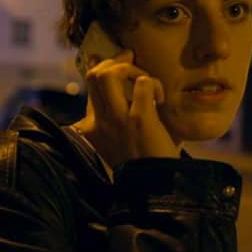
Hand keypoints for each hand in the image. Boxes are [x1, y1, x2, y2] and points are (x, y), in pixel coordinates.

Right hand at [73, 49, 179, 168]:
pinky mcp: (139, 119)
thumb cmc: (144, 164)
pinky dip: (155, 84)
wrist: (154, 188)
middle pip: (94, 75)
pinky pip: (143, 83)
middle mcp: (100, 121)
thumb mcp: (122, 141)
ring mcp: (118, 119)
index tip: (123, 63)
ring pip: (107, 74)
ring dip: (130, 70)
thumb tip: (136, 89)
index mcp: (92, 128)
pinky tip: (161, 99)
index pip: (90, 86)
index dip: (105, 68)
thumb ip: (120, 118)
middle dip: (116, 63)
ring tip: (144, 81)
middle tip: (133, 63)